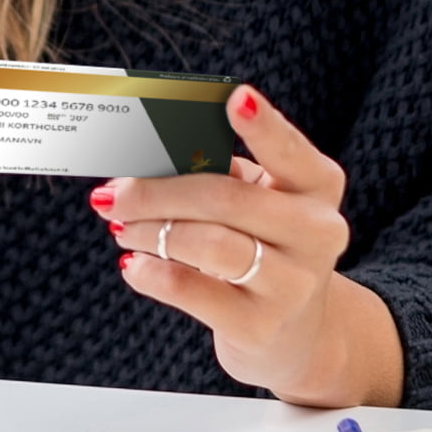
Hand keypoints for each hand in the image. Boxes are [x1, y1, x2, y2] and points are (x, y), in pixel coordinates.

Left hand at [96, 85, 402, 408]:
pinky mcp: (260, 326)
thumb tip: (142, 164)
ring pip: (207, 243)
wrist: (294, 334)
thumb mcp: (259, 205)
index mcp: (317, 186)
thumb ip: (219, 175)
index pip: (290, 150)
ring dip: (150, 231)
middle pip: (226, 198)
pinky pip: (191, 290)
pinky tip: (134, 265)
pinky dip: (152, 273)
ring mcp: (293, 284)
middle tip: (114, 193)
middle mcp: (317, 232)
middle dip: (157, 191)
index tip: (235, 97)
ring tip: (122, 227)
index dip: (263, 125)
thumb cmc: (263, 247)